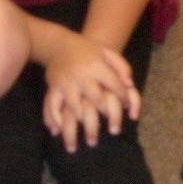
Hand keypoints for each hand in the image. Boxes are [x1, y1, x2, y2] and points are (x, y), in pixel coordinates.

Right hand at [43, 33, 141, 152]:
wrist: (59, 44)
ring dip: (83, 124)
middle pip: (97, 99)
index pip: (114, 84)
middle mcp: (81, 76)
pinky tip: (56, 131)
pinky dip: (53, 118)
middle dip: (107, 114)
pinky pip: (52, 105)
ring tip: (90, 139)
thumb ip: (121, 67)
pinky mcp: (53, 87)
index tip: (128, 106)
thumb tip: (130, 85)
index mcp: (96, 66)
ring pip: (75, 107)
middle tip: (115, 131)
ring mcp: (66, 83)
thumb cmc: (88, 51)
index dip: (124, 96)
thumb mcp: (107, 53)